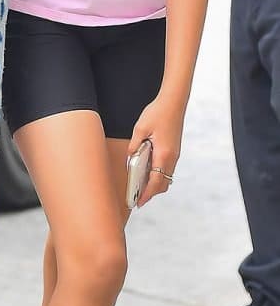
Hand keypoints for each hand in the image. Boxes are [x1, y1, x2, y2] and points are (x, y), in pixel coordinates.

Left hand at [128, 93, 185, 208]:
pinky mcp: (174, 150)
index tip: (138, 202)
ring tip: (140, 188)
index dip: (146, 194)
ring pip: (166, 177)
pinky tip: (147, 172)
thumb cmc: (157, 114)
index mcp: (164, 154)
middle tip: (137, 199)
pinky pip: (167, 169)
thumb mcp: (140, 129)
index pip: (155, 181)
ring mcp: (175, 154)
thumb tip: (131, 158)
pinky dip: (158, 175)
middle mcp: (172, 157)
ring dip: (155, 184)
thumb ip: (135, 146)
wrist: (174, 103)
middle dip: (150, 193)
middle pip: (163, 183)